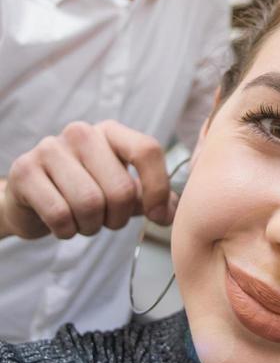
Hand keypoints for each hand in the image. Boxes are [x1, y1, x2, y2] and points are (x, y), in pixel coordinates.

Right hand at [1, 120, 176, 240]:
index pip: (147, 150)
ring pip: (89, 203)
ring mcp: (50, 148)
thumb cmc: (85, 191)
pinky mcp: (25, 171)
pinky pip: (60, 214)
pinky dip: (67, 231)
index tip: (156, 214)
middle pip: (121, 188)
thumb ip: (152, 197)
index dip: (158, 187)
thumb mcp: (122, 190)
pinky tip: (63, 226)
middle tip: (107, 221)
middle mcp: (81, 133)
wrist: (31, 199)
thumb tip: (171, 212)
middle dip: (118, 218)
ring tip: (85, 222)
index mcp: (111, 131)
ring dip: (91, 226)